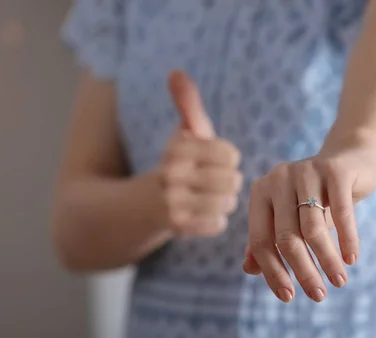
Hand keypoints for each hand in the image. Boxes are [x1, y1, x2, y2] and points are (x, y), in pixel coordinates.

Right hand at [160, 71, 242, 236]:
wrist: (143, 205)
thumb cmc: (178, 164)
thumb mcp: (183, 133)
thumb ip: (187, 104)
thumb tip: (176, 72)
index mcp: (177, 146)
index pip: (230, 155)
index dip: (228, 159)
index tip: (215, 160)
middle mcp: (171, 172)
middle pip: (232, 180)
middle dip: (229, 181)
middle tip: (214, 182)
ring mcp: (172, 201)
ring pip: (227, 203)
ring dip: (224, 202)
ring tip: (210, 198)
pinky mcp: (177, 226)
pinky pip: (219, 224)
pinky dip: (215, 220)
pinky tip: (202, 215)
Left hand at [243, 140, 375, 302]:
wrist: (350, 160)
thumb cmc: (316, 198)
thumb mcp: (290, 219)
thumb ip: (267, 241)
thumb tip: (248, 269)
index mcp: (261, 192)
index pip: (260, 240)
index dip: (272, 272)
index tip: (288, 296)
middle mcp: (278, 178)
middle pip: (286, 237)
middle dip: (303, 271)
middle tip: (318, 296)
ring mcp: (305, 171)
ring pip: (313, 229)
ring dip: (327, 261)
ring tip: (339, 282)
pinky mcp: (334, 169)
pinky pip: (341, 212)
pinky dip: (347, 239)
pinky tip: (351, 259)